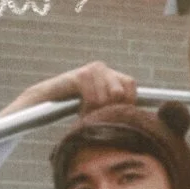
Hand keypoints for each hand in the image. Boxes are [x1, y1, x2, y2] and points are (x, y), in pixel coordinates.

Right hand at [3, 60, 137, 118]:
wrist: (49, 102)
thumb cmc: (77, 109)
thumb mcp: (102, 109)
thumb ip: (119, 108)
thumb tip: (141, 118)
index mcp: (114, 76)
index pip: (131, 86)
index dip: (124, 104)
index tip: (111, 115)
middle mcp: (105, 69)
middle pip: (121, 92)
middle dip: (110, 108)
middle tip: (96, 115)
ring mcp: (93, 69)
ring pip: (110, 94)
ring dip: (98, 109)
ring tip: (87, 113)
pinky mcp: (81, 74)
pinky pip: (94, 94)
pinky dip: (89, 106)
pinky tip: (81, 109)